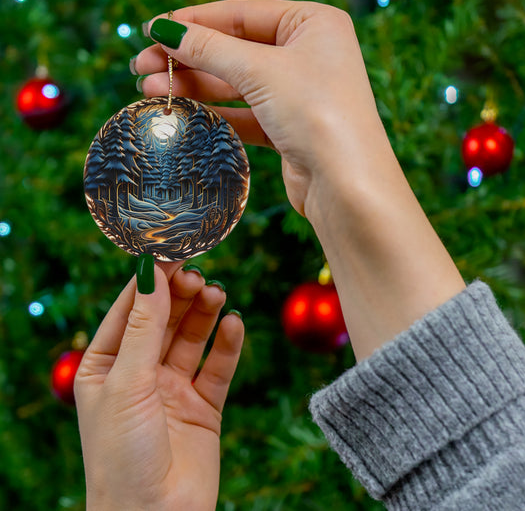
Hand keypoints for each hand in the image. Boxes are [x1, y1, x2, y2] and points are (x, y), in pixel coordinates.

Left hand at [75, 262, 243, 510]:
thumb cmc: (122, 455)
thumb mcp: (127, 382)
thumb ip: (144, 327)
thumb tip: (152, 274)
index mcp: (106, 365)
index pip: (130, 310)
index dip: (150, 281)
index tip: (172, 252)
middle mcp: (140, 373)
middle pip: (164, 319)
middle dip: (181, 295)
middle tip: (198, 275)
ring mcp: (173, 388)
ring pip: (192, 338)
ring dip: (204, 314)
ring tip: (217, 294)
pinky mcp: (203, 405)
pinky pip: (218, 366)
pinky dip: (228, 344)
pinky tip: (234, 325)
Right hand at [134, 0, 383, 216]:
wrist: (346, 185)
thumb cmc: (316, 113)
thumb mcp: (260, 70)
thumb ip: (210, 49)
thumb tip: (165, 30)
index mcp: (312, 23)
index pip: (241, 14)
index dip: (194, 22)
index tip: (153, 30)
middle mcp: (308, 55)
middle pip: (235, 50)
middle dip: (188, 58)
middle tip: (142, 67)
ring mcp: (299, 93)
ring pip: (237, 84)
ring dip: (195, 87)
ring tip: (150, 91)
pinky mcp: (289, 128)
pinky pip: (245, 114)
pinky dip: (215, 113)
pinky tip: (184, 113)